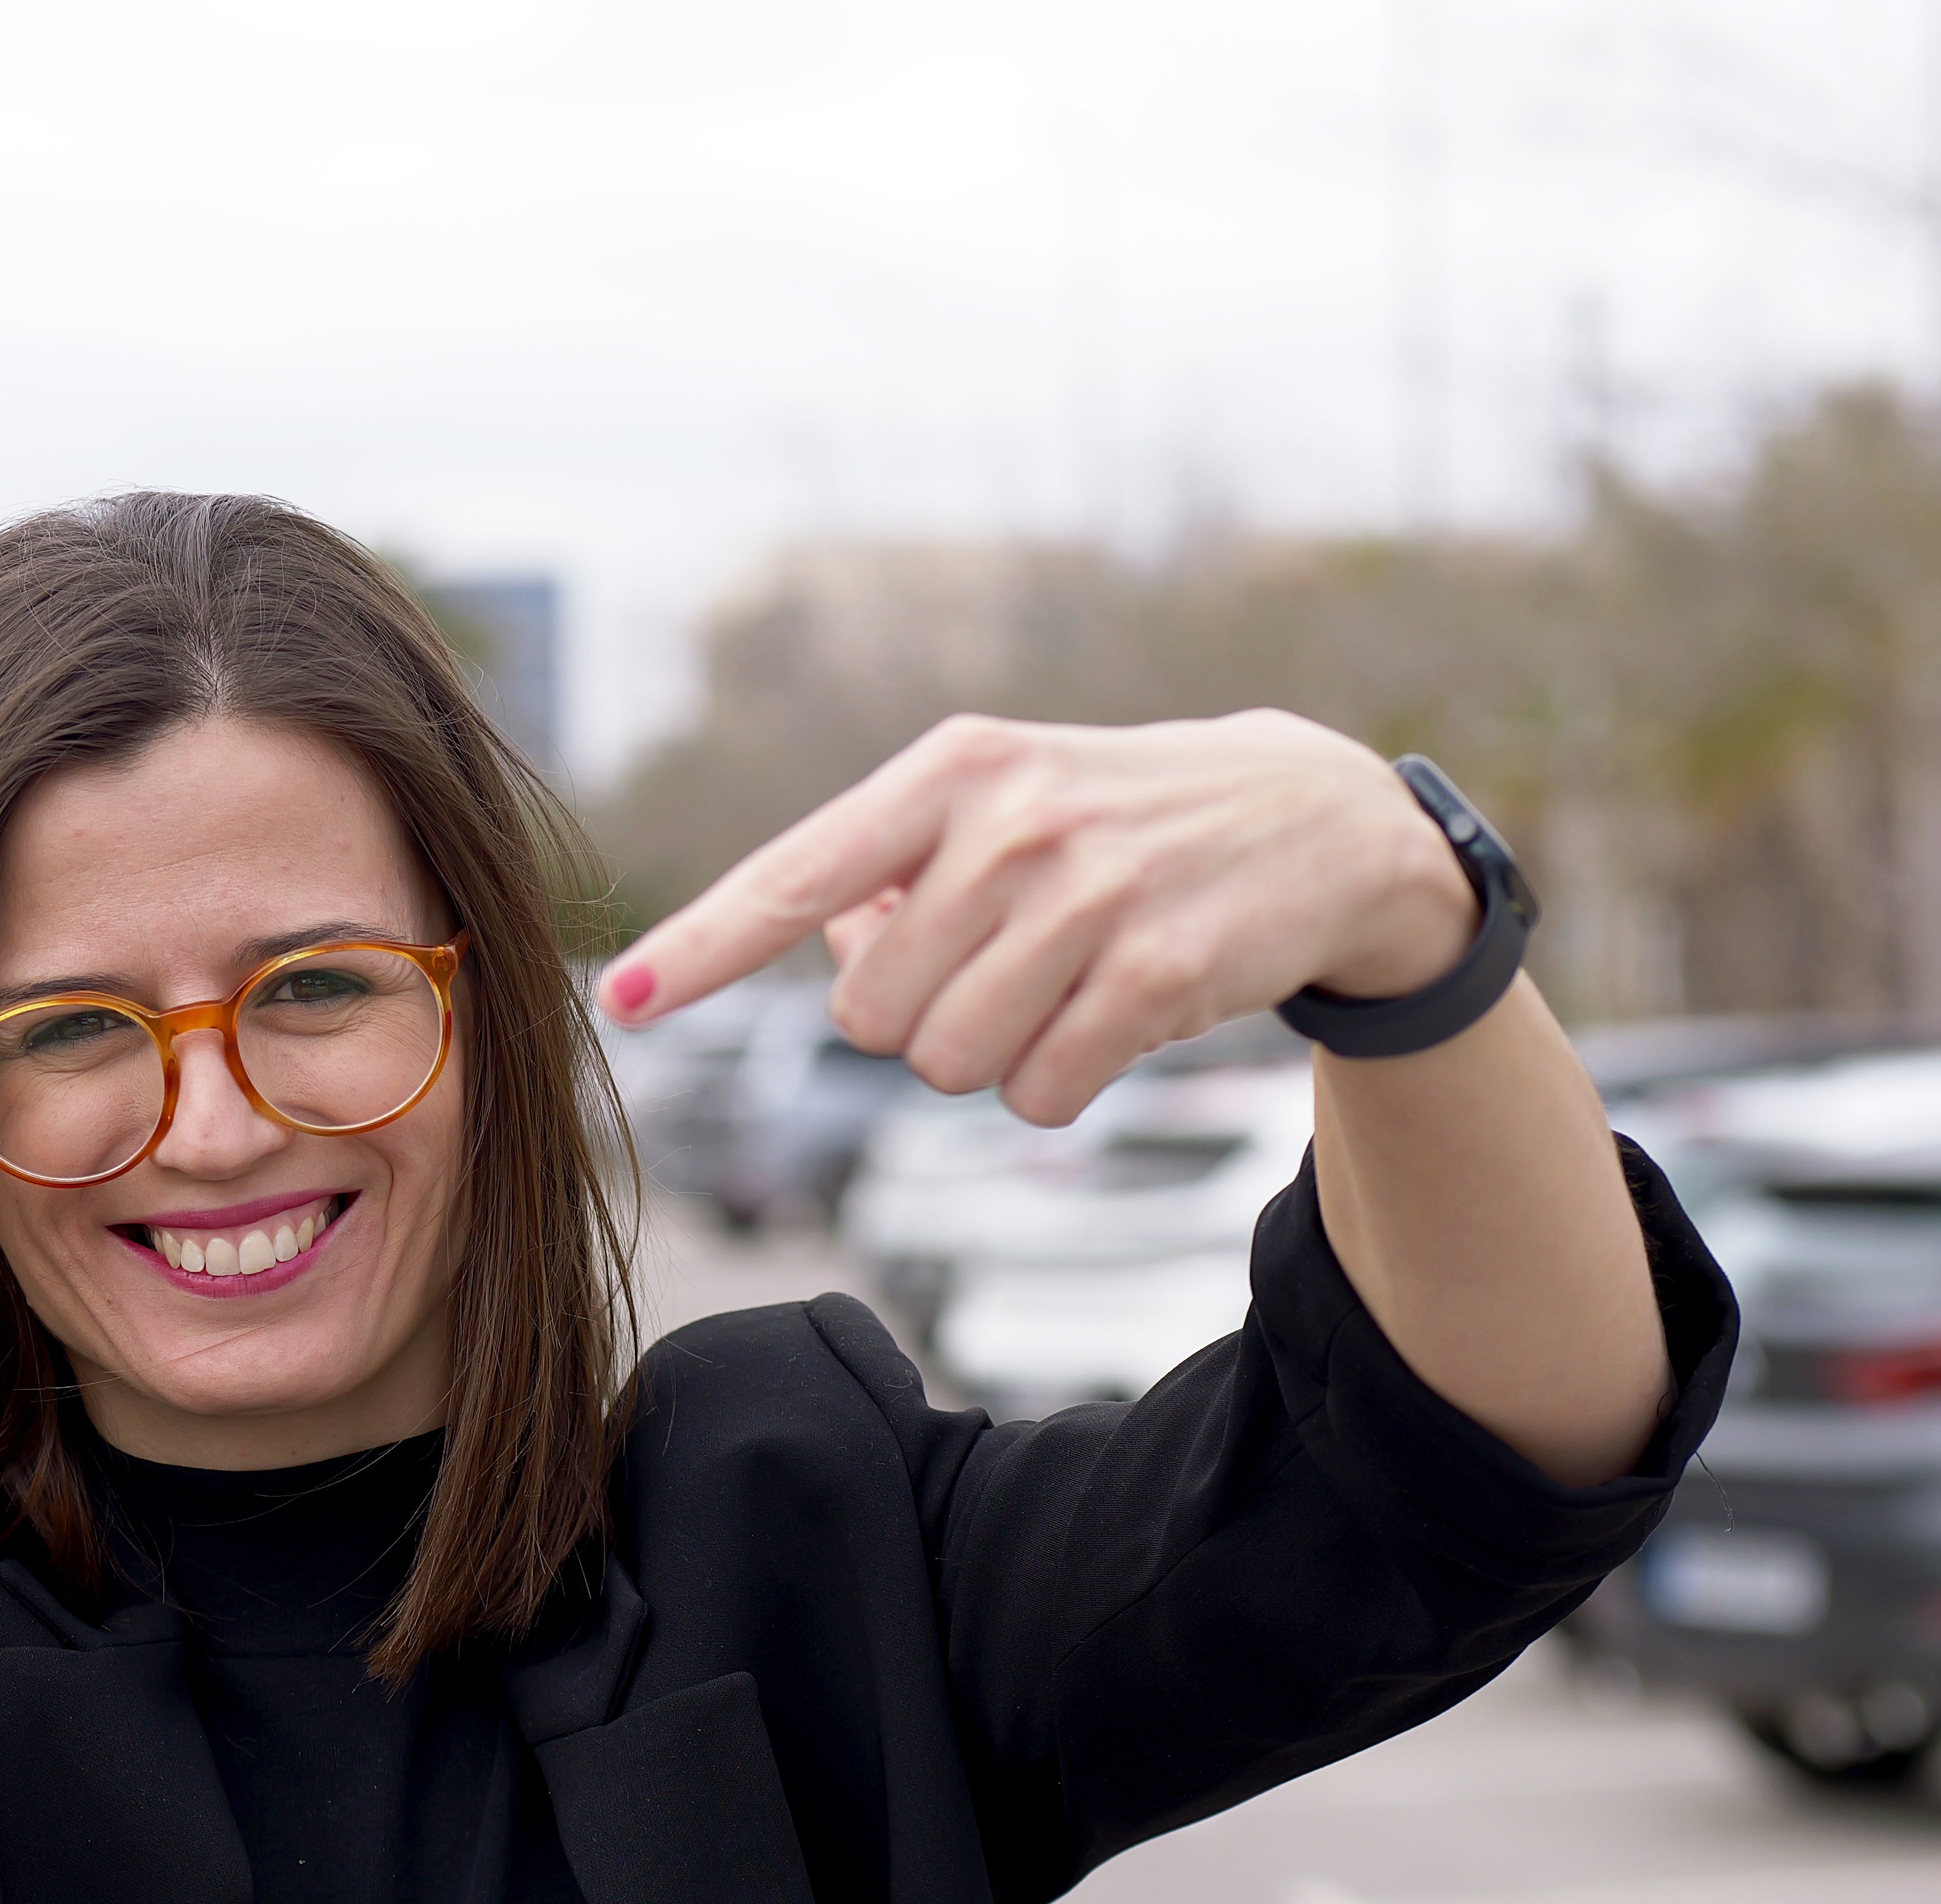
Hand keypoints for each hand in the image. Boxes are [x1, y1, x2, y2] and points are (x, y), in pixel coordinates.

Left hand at [599, 709, 1478, 1125]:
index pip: (794, 875)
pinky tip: (1113, 1017)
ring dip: (992, 1055)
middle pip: (871, 1014)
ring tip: (1060, 986)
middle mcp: (1008, 824)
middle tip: (1002, 969)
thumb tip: (826, 942)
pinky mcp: (1156, 972)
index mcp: (949, 773)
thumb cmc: (1121, 820)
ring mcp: (1085, 896)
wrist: (1313, 816)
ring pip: (946, 1064)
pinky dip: (1061, 1083)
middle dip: (919, 1020)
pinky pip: (1039, 1093)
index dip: (706, 946)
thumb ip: (894, 868)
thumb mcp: (1002, 800)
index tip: (627, 997)